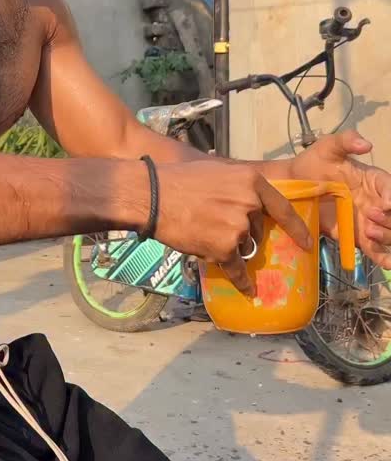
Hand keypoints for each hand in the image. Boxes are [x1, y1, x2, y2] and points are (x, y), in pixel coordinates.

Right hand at [154, 159, 311, 295]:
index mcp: (252, 182)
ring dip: (231, 247)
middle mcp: (249, 204)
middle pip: (257, 229)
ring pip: (245, 247)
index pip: (282, 208)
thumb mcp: (218, 171)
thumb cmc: (179, 180)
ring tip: (205, 234)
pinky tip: (247, 290)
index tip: (306, 244)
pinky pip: (237, 269)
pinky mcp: (224, 248)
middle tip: (216, 224)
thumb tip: (251, 200)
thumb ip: (239, 186)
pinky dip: (241, 281)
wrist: (153, 196)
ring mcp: (238, 228)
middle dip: (243, 232)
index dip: (296, 229)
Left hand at [290, 131, 390, 270]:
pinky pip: (376, 251)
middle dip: (389, 218)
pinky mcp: (357, 238)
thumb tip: (366, 144)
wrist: (292, 187)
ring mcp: (368, 221)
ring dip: (386, 235)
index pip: (388, 186)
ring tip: (369, 232)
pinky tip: (386, 263)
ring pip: (389, 233)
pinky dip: (384, 258)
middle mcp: (375, 201)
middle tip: (371, 215)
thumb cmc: (312, 163)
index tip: (386, 202)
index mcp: (372, 179)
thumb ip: (346, 141)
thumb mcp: (327, 147)